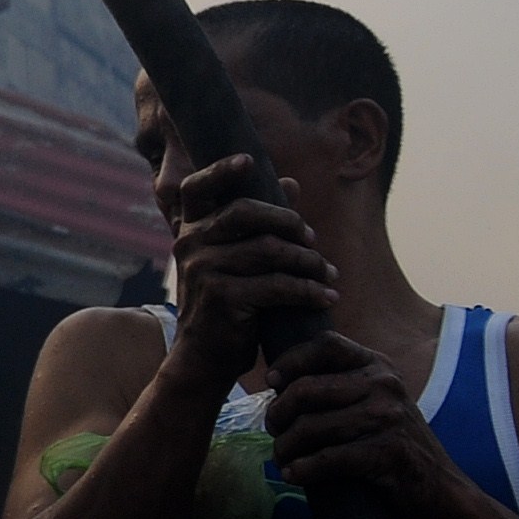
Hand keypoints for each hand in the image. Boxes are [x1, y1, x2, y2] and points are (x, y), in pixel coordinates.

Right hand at [160, 156, 334, 388]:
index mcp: (190, 231)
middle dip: (288, 221)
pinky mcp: (222, 297)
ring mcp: (203, 270)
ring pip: (269, 250)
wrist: (204, 358)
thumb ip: (260, 223)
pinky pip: (277, 284)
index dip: (220, 170)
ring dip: (309, 262)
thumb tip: (290, 182)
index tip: (248, 160)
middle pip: (245, 212)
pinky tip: (327, 297)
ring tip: (328, 275)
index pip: (197, 189)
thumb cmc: (226, 305)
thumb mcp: (237, 261)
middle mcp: (190, 244)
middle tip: (313, 239)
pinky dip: (309, 291)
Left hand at [266, 333, 466, 518]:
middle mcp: (384, 384)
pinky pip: (327, 458)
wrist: (438, 485)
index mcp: (377, 365)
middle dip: (278, 413)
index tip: (271, 381)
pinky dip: (302, 469)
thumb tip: (278, 383)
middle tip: (274, 430)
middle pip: (305, 389)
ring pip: (309, 427)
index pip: (326, 344)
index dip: (291, 360)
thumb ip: (338, 385)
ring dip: (285, 447)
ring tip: (282, 457)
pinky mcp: (386, 451)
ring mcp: (387, 417)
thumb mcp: (374, 399)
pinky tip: (294, 474)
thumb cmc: (392, 441)